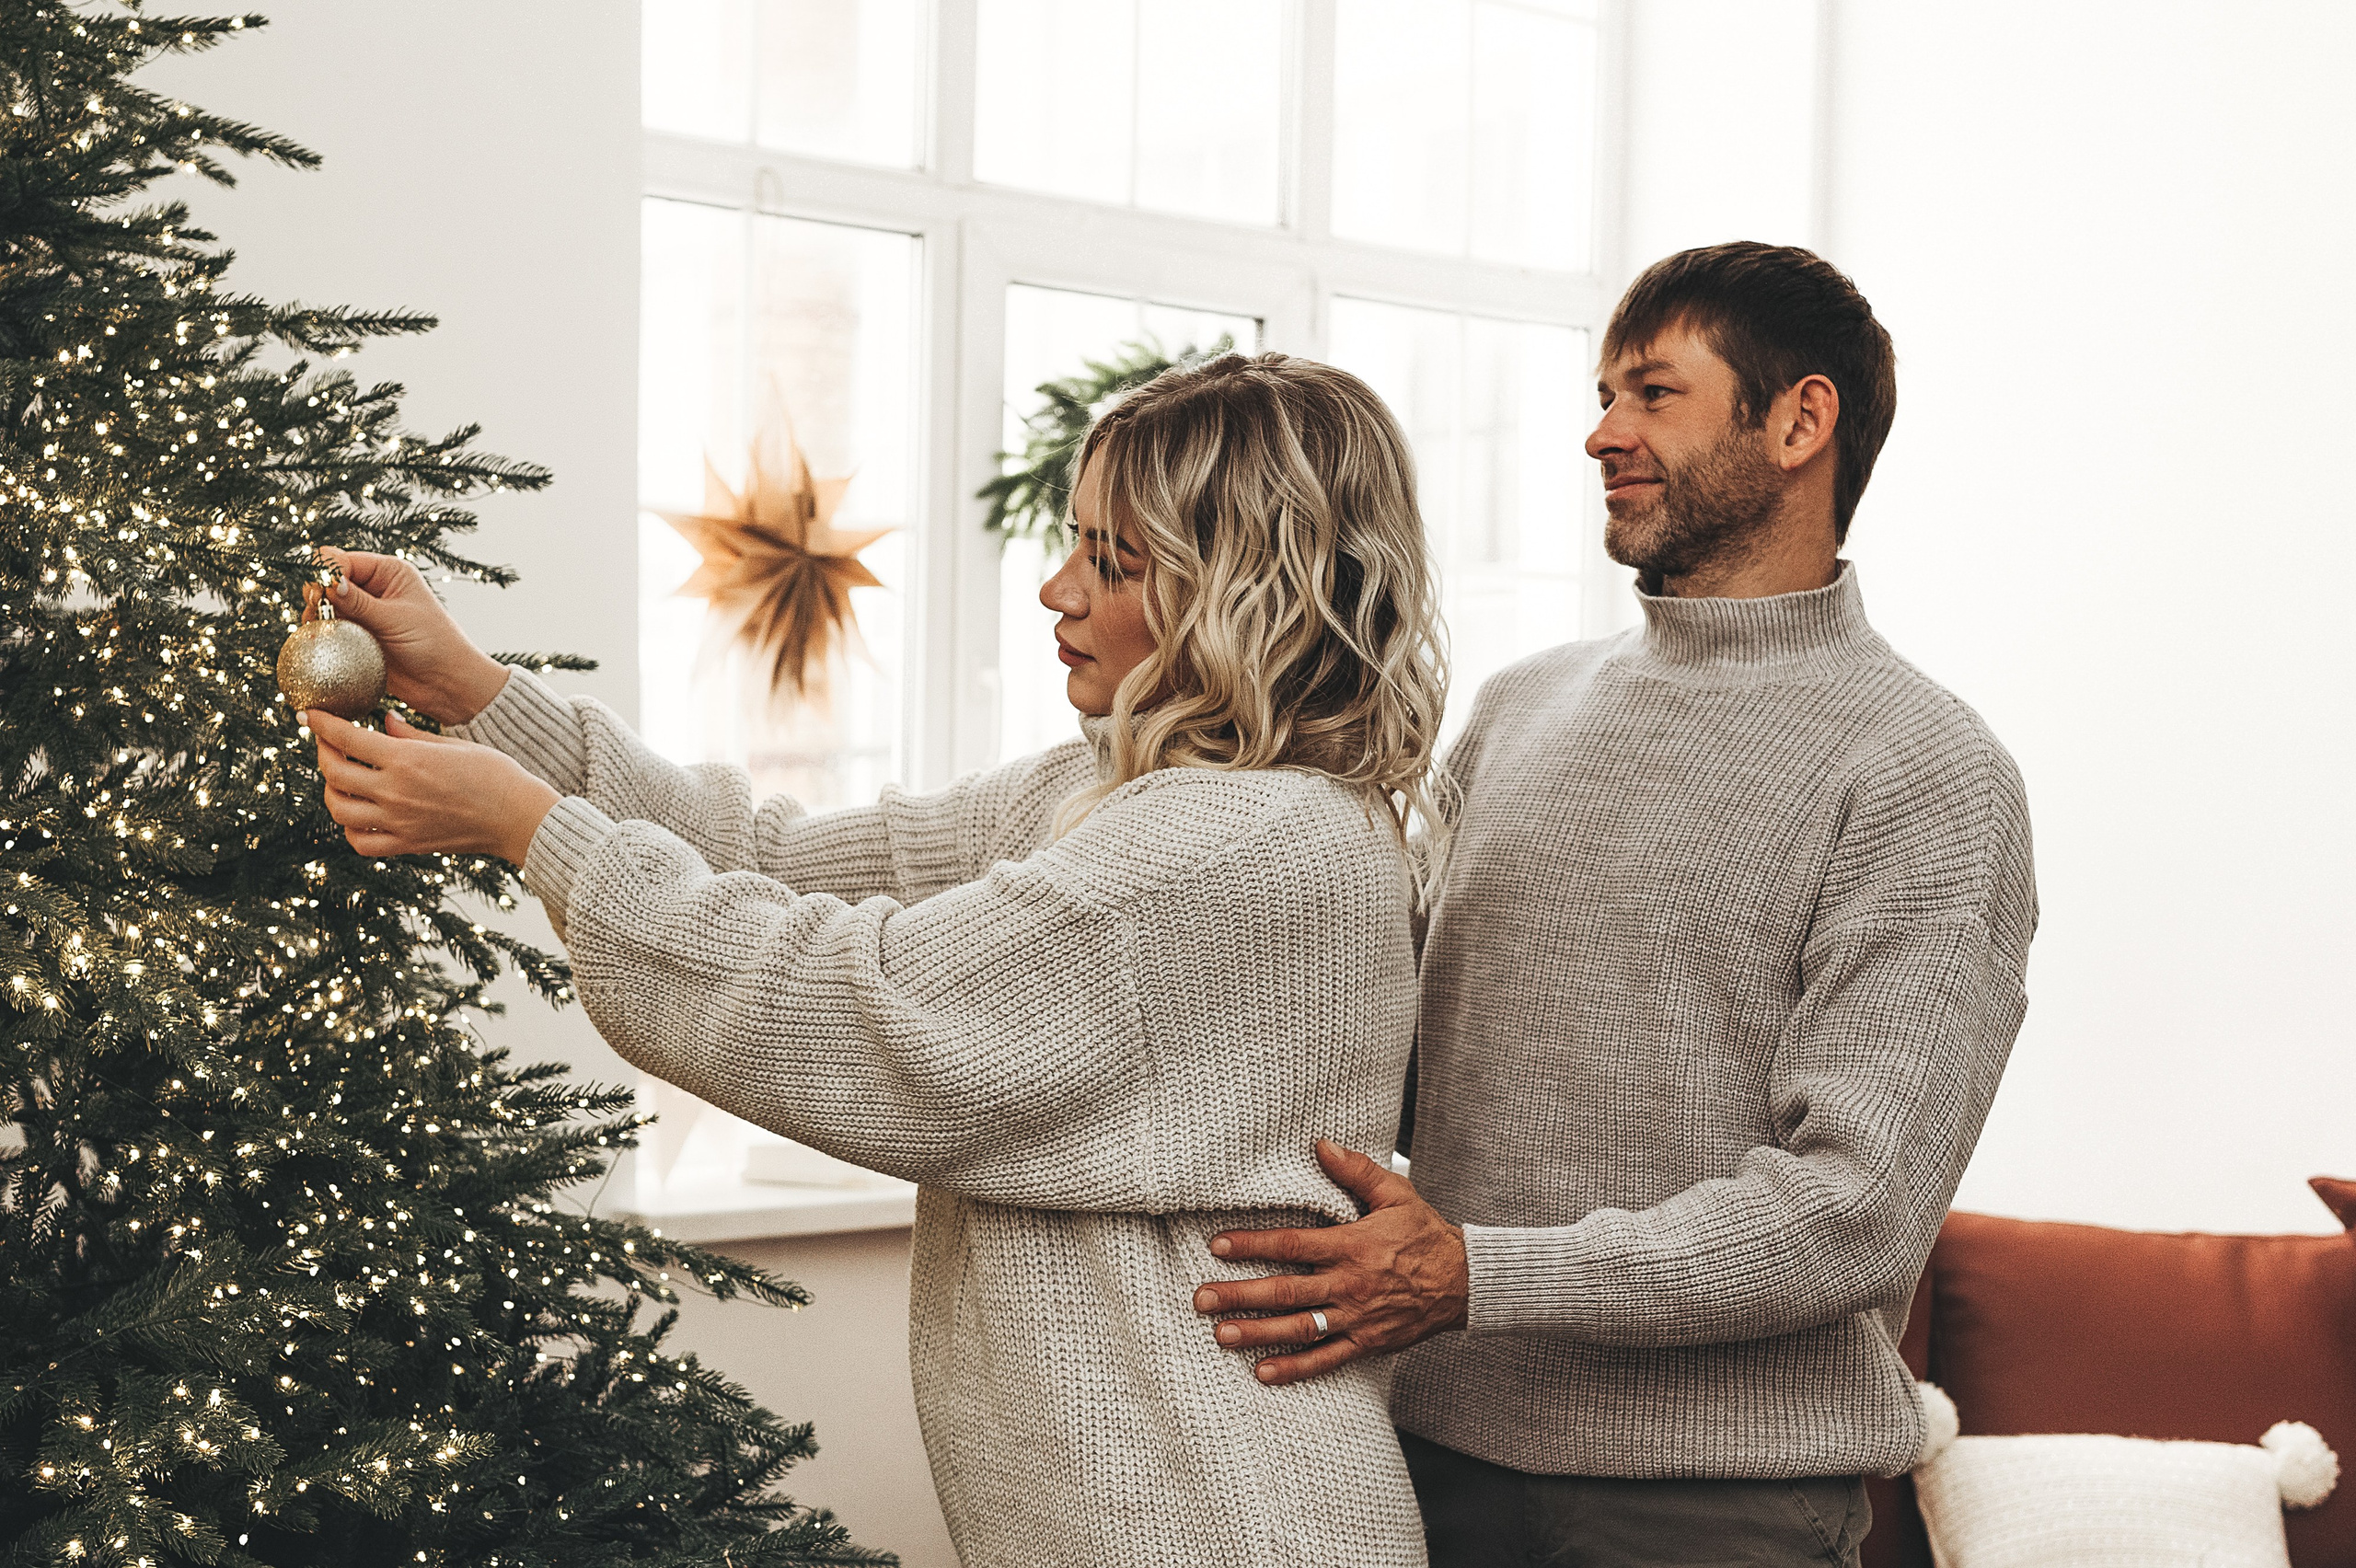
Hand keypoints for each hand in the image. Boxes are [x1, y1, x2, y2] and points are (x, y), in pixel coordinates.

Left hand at [310, 709, 559, 865]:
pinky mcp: (406, 844)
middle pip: (334, 772)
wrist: (517, 817)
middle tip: (326, 743)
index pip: (346, 737)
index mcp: (407, 760)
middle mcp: (395, 792)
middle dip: (322, 752)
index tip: (309, 714)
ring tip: (339, 779)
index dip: (321, 723)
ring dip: (331, 790)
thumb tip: (381, 721)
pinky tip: (357, 813)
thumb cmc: (494, 774)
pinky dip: (350, 828)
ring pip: (339, 808)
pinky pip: (361, 842)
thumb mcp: (451, 743)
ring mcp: (398, 822)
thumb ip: (410, 734)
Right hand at [314, 546, 508, 724]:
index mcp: (388, 572)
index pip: (342, 560)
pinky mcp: (358, 637)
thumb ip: (359, 602)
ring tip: (316, 628)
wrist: (447, 683)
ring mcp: (364, 613)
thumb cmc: (434, 644)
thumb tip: (327, 582)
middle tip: (317, 612)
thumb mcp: (395, 618)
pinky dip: (321, 633)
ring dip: (316, 615)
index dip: (326, 573)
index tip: (323, 594)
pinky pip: (330, 629)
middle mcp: (374, 588)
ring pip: (325, 606)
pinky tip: (316, 641)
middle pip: (328, 580)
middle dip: (317, 593)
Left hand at [1192, 1139, 1468, 1385]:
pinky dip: (1295, 1369)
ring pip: (1300, 1328)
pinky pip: (1326, 1360)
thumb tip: (1320, 1145)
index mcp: (1351, 1246)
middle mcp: (1349, 1285)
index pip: (1291, 1245)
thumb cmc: (1425, 1234)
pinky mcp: (1367, 1343)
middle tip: (1201, 1299)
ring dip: (1257, 1333)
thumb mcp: (1395, 1193)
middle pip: (1286, 1291)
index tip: (1217, 1245)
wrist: (1465, 1282)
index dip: (1252, 1245)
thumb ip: (1355, 1170)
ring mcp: (1357, 1319)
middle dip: (1239, 1295)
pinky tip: (1263, 1372)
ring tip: (1220, 1334)